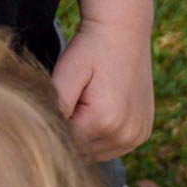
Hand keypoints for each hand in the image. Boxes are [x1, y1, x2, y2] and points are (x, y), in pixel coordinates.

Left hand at [51, 17, 153, 160]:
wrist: (124, 32)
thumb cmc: (91, 48)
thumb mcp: (68, 71)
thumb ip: (56, 104)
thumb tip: (44, 131)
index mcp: (104, 121)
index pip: (64, 143)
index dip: (53, 127)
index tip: (53, 103)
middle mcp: (126, 134)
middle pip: (81, 152)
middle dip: (71, 133)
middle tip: (71, 100)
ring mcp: (137, 136)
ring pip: (96, 153)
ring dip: (86, 137)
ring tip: (86, 104)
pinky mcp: (142, 134)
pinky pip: (113, 147)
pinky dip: (102, 136)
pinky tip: (99, 111)